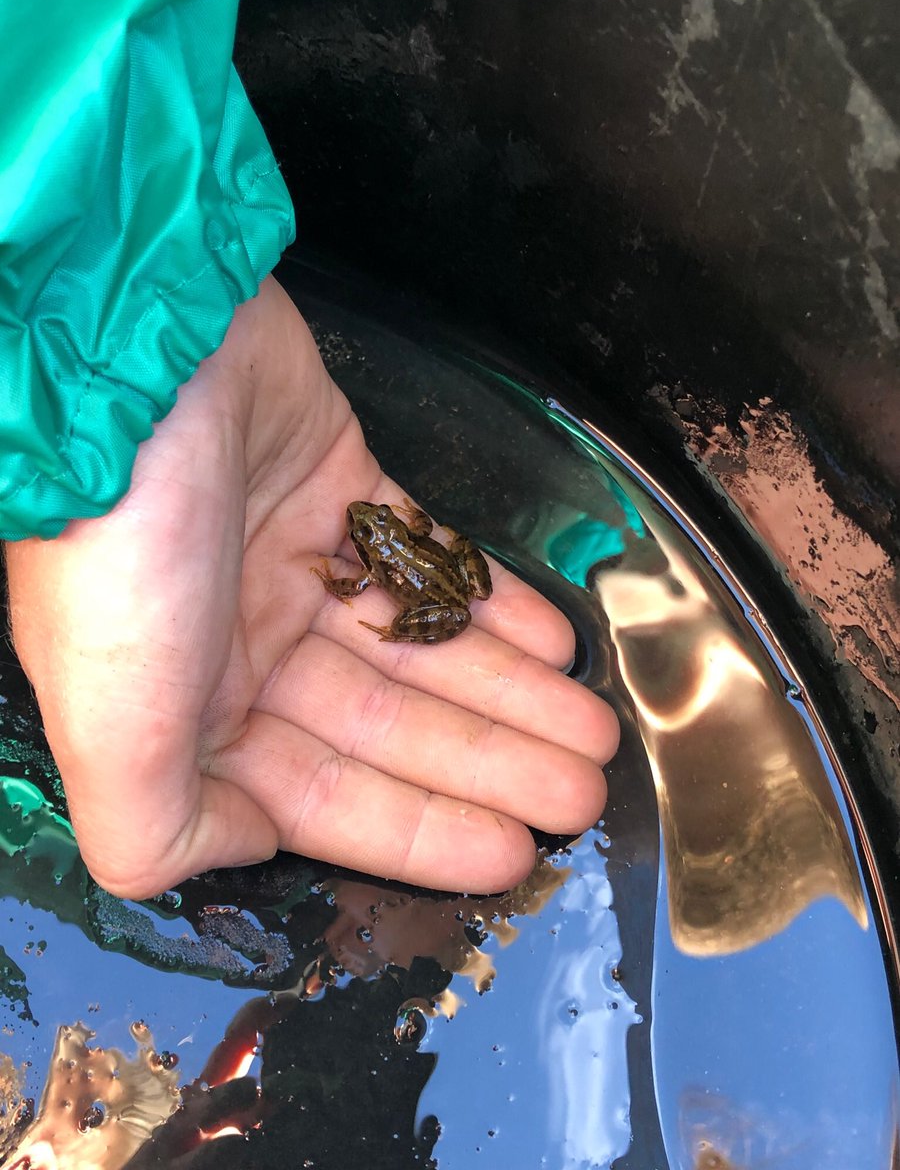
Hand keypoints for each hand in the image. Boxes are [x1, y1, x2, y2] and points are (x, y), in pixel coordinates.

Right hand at [5, 276, 617, 898]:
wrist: (132, 360)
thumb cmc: (115, 549)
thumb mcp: (111, 723)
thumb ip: (158, 824)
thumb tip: (244, 844)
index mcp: (190, 712)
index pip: (328, 795)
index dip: (422, 832)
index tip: (512, 855)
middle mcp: (243, 645)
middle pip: (393, 726)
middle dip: (488, 764)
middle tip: (579, 794)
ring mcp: (297, 562)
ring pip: (423, 648)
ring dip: (507, 693)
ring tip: (588, 729)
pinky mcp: (342, 485)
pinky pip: (430, 560)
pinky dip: (487, 603)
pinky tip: (548, 644)